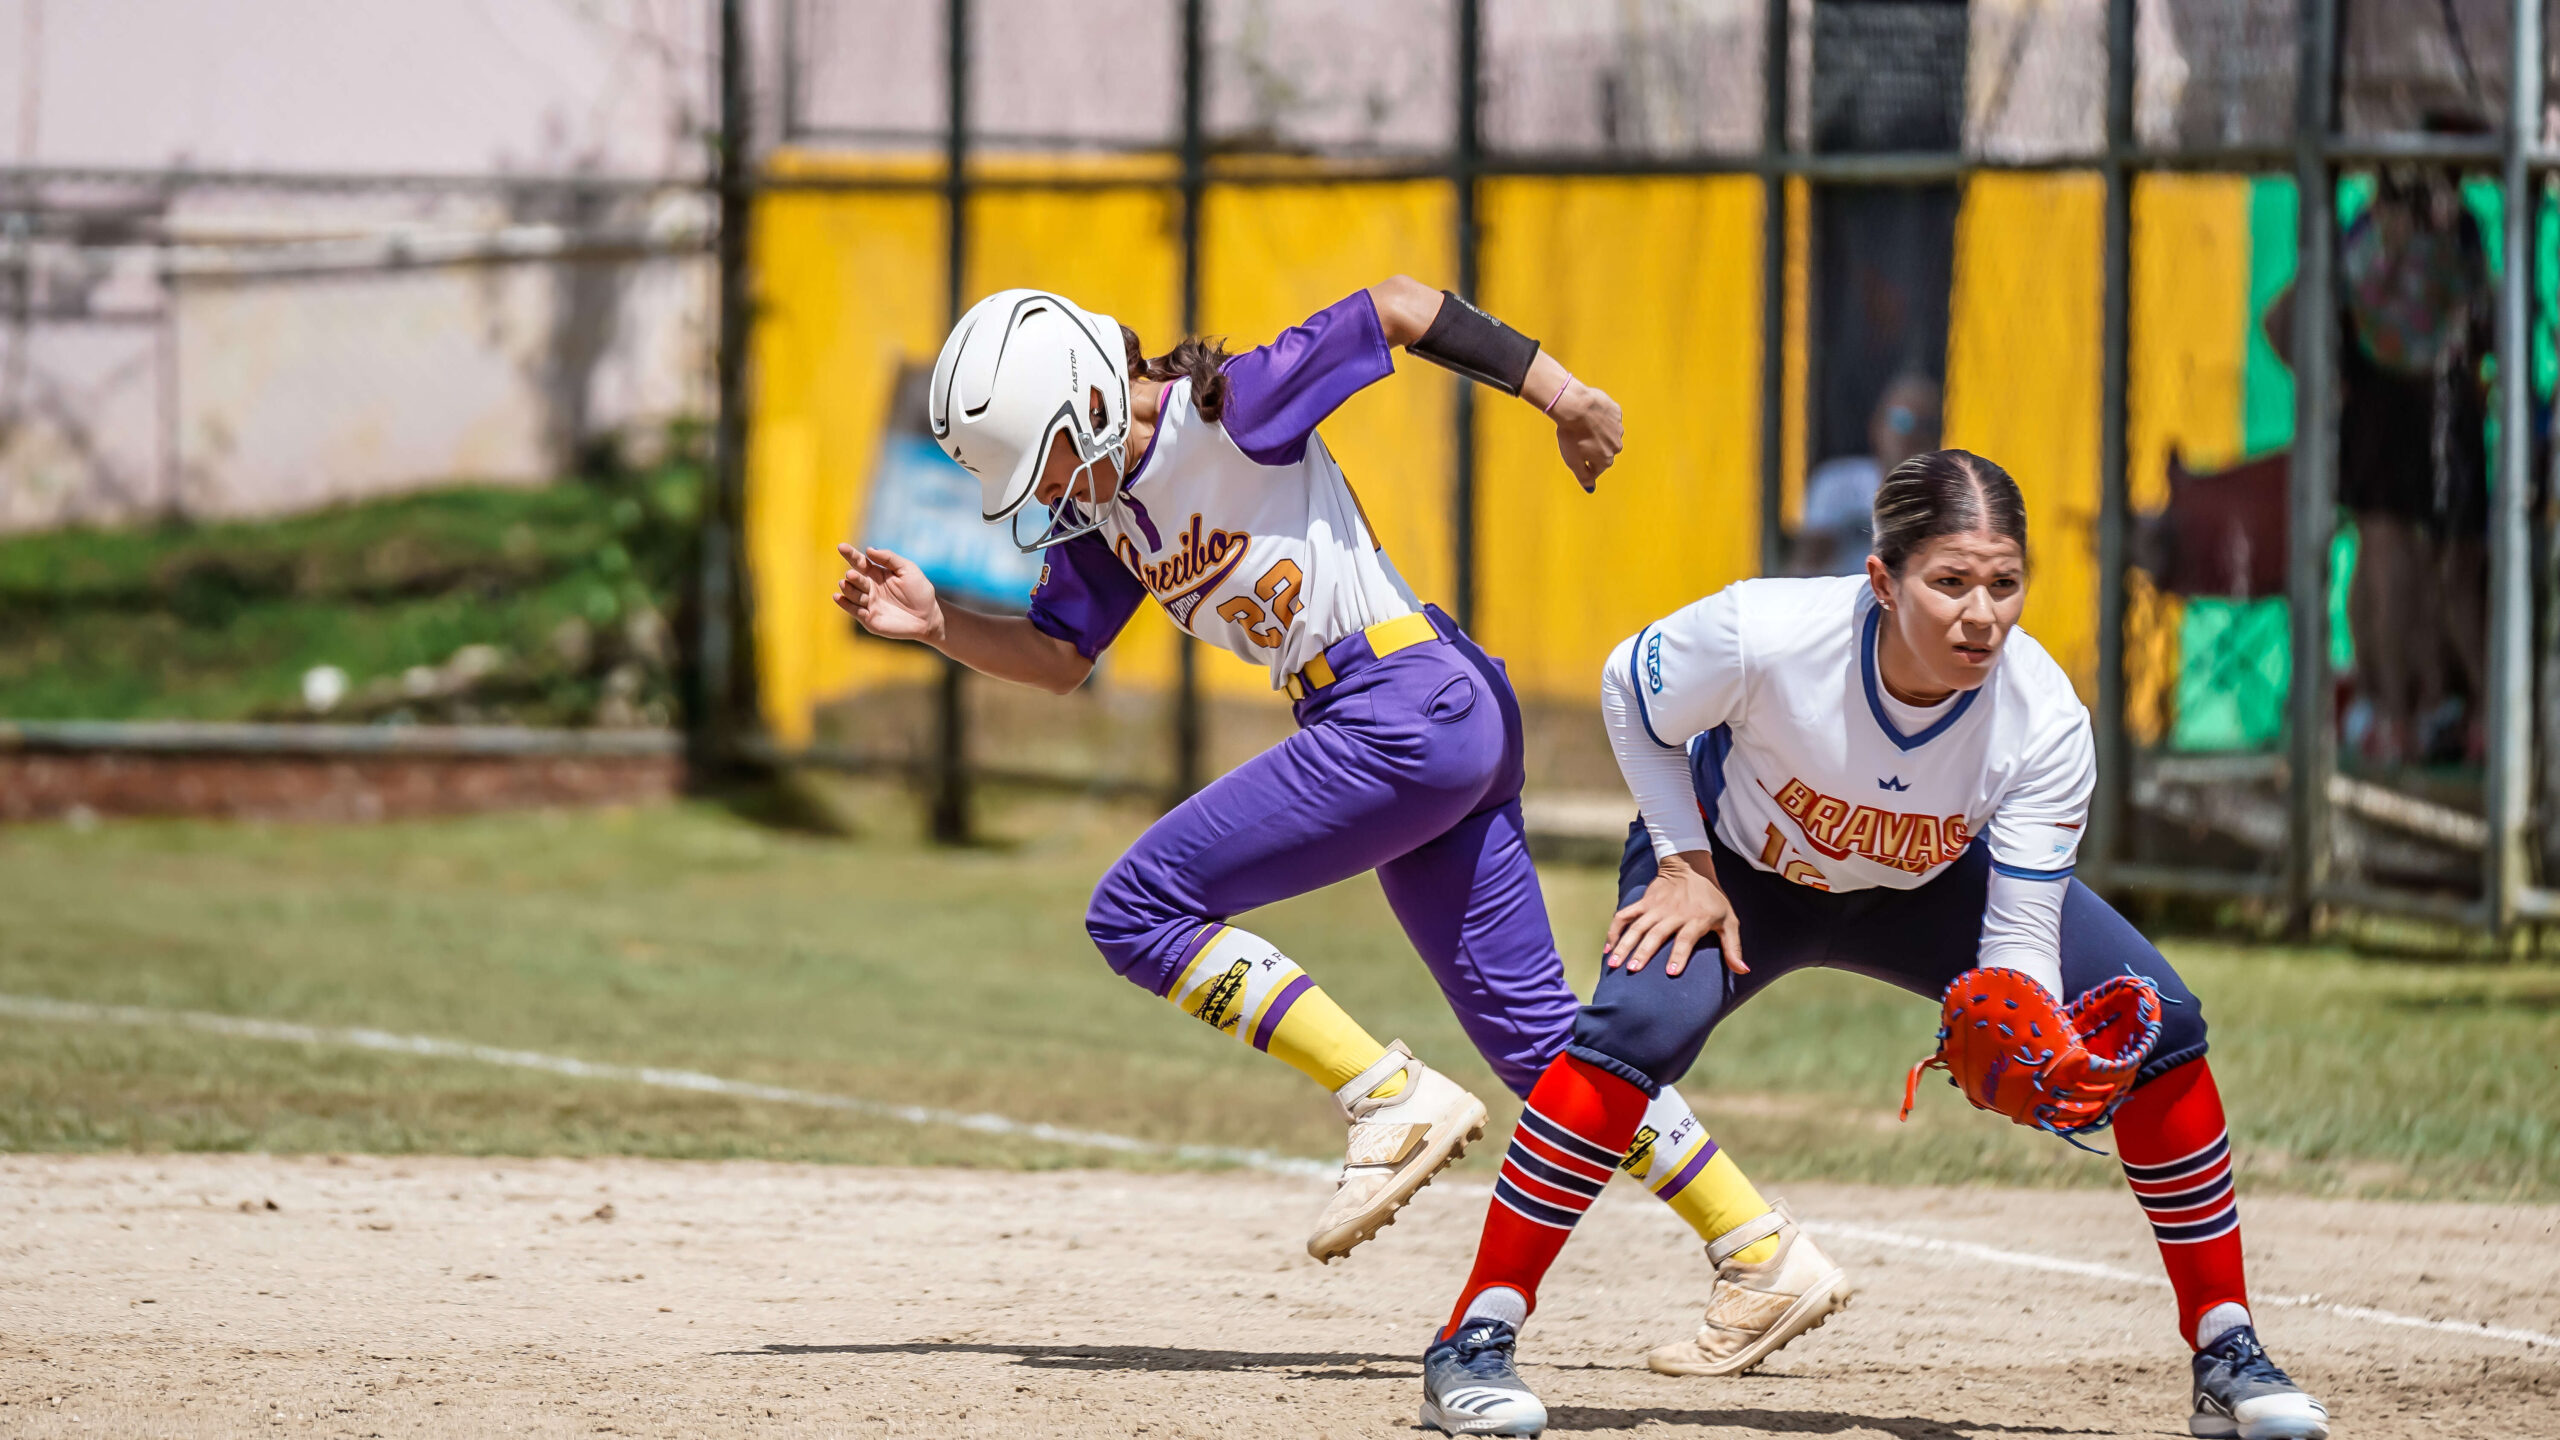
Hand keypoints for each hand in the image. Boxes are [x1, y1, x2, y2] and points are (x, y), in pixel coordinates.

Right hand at [832, 544, 943, 644]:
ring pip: (852, 594)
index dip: (850, 554)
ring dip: (849, 589)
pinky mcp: (869, 619)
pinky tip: (838, 597)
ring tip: (846, 583)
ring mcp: (868, 603)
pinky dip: (845, 604)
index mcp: (877, 573)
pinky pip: (854, 611)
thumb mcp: (907, 569)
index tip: (841, 547)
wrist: (928, 617)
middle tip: (852, 574)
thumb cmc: (919, 591)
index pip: (860, 562)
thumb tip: (869, 549)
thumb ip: (889, 558)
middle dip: (852, 576)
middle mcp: (869, 587)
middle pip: (855, 578)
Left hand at [1551, 380, 1623, 492]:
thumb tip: (1590, 489)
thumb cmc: (1571, 434)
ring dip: (1598, 432)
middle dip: (1593, 447)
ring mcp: (1618, 428)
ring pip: (1608, 433)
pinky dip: (1601, 417)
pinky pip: (1609, 417)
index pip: (1596, 468)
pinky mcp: (1616, 412)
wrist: (1575, 406)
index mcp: (1606, 459)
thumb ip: (1583, 477)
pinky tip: (1590, 414)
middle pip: (1604, 451)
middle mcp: (1616, 445)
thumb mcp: (1573, 461)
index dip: (1584, 462)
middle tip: (1578, 439)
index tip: (1575, 454)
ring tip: (1583, 425)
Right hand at [1604, 851, 1745, 977]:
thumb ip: (1734, 947)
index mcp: (1696, 919)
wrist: (1691, 867)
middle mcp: (1673, 913)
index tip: (1670, 973)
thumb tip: (1743, 971)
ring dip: (1624, 945)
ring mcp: (1656, 908)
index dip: (1678, 956)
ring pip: (1637, 927)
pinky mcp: (1643, 903)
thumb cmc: (1713, 899)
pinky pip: (1625, 916)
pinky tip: (1608, 949)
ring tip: (1615, 964)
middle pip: (1656, 934)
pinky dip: (1614, 931)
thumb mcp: (1729, 920)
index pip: (1685, 939)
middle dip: (1643, 952)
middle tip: (1633, 970)